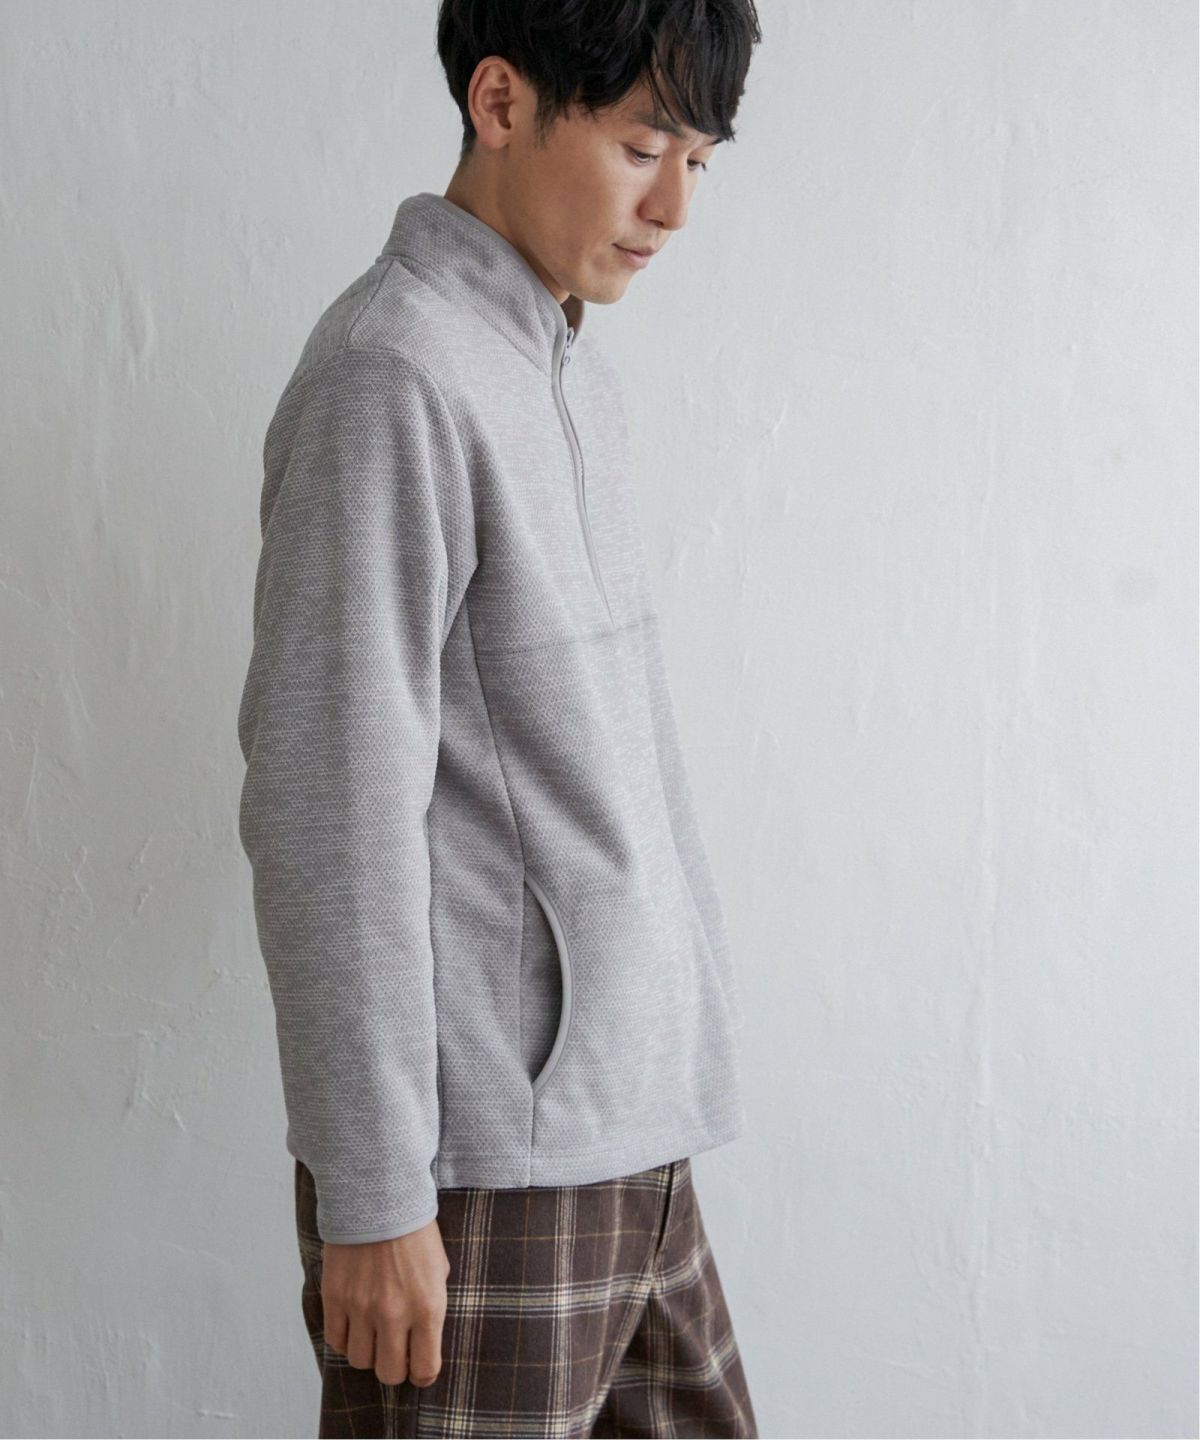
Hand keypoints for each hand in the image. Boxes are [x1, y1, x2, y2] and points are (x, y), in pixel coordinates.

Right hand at [321, 1216, 450, 1387]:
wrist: (379, 1196)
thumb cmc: (415, 1231)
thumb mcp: (439, 1269)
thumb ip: (431, 1309)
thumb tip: (423, 1343)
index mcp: (428, 1306)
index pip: (425, 1368)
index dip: (423, 1373)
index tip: (420, 1365)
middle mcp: (394, 1314)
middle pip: (389, 1373)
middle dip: (395, 1368)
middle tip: (396, 1352)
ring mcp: (362, 1308)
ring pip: (360, 1360)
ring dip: (368, 1352)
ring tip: (374, 1333)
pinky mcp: (335, 1298)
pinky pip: (335, 1340)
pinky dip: (345, 1338)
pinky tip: (354, 1322)